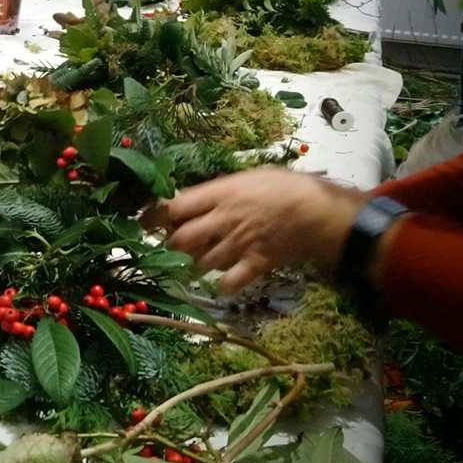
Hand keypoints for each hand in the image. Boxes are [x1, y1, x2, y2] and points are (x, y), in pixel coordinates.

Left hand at [140, 170, 369, 292]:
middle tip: (172, 243)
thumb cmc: (284, 186)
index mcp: (219, 195)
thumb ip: (217, 192)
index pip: (174, 207)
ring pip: (199, 263)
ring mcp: (237, 245)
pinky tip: (218, 282)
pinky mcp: (253, 265)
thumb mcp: (245, 177)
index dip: (153, 217)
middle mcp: (222, 221)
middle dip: (170, 244)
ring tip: (195, 259)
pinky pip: (227, 282)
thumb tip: (190, 201)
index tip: (143, 222)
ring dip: (192, 264)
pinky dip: (219, 285)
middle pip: (179, 240)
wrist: (318, 211)